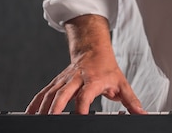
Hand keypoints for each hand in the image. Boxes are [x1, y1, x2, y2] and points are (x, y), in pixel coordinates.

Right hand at [26, 14, 145, 114]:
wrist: (94, 49)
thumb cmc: (107, 68)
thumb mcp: (121, 82)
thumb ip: (131, 100)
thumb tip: (142, 113)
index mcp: (94, 79)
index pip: (86, 94)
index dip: (82, 106)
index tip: (80, 117)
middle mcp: (78, 78)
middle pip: (64, 93)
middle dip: (56, 108)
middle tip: (51, 121)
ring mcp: (65, 79)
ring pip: (51, 93)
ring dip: (43, 108)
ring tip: (38, 122)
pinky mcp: (57, 81)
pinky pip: (44, 92)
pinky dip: (36, 103)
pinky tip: (30, 114)